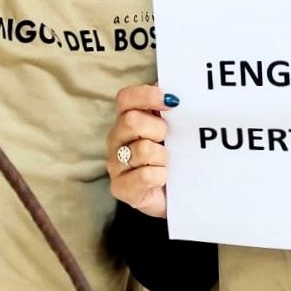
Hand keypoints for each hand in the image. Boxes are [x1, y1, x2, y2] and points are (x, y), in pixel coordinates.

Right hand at [107, 84, 172, 217]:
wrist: (173, 196)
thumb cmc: (172, 157)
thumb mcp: (172, 130)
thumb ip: (170, 110)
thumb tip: (175, 94)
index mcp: (126, 119)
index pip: (126, 98)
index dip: (147, 96)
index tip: (172, 101)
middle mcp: (116, 139)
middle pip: (132, 121)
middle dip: (158, 129)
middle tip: (168, 140)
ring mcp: (115, 164)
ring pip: (143, 150)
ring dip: (163, 157)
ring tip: (167, 164)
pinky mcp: (120, 188)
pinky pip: (145, 176)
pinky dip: (161, 176)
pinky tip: (163, 179)